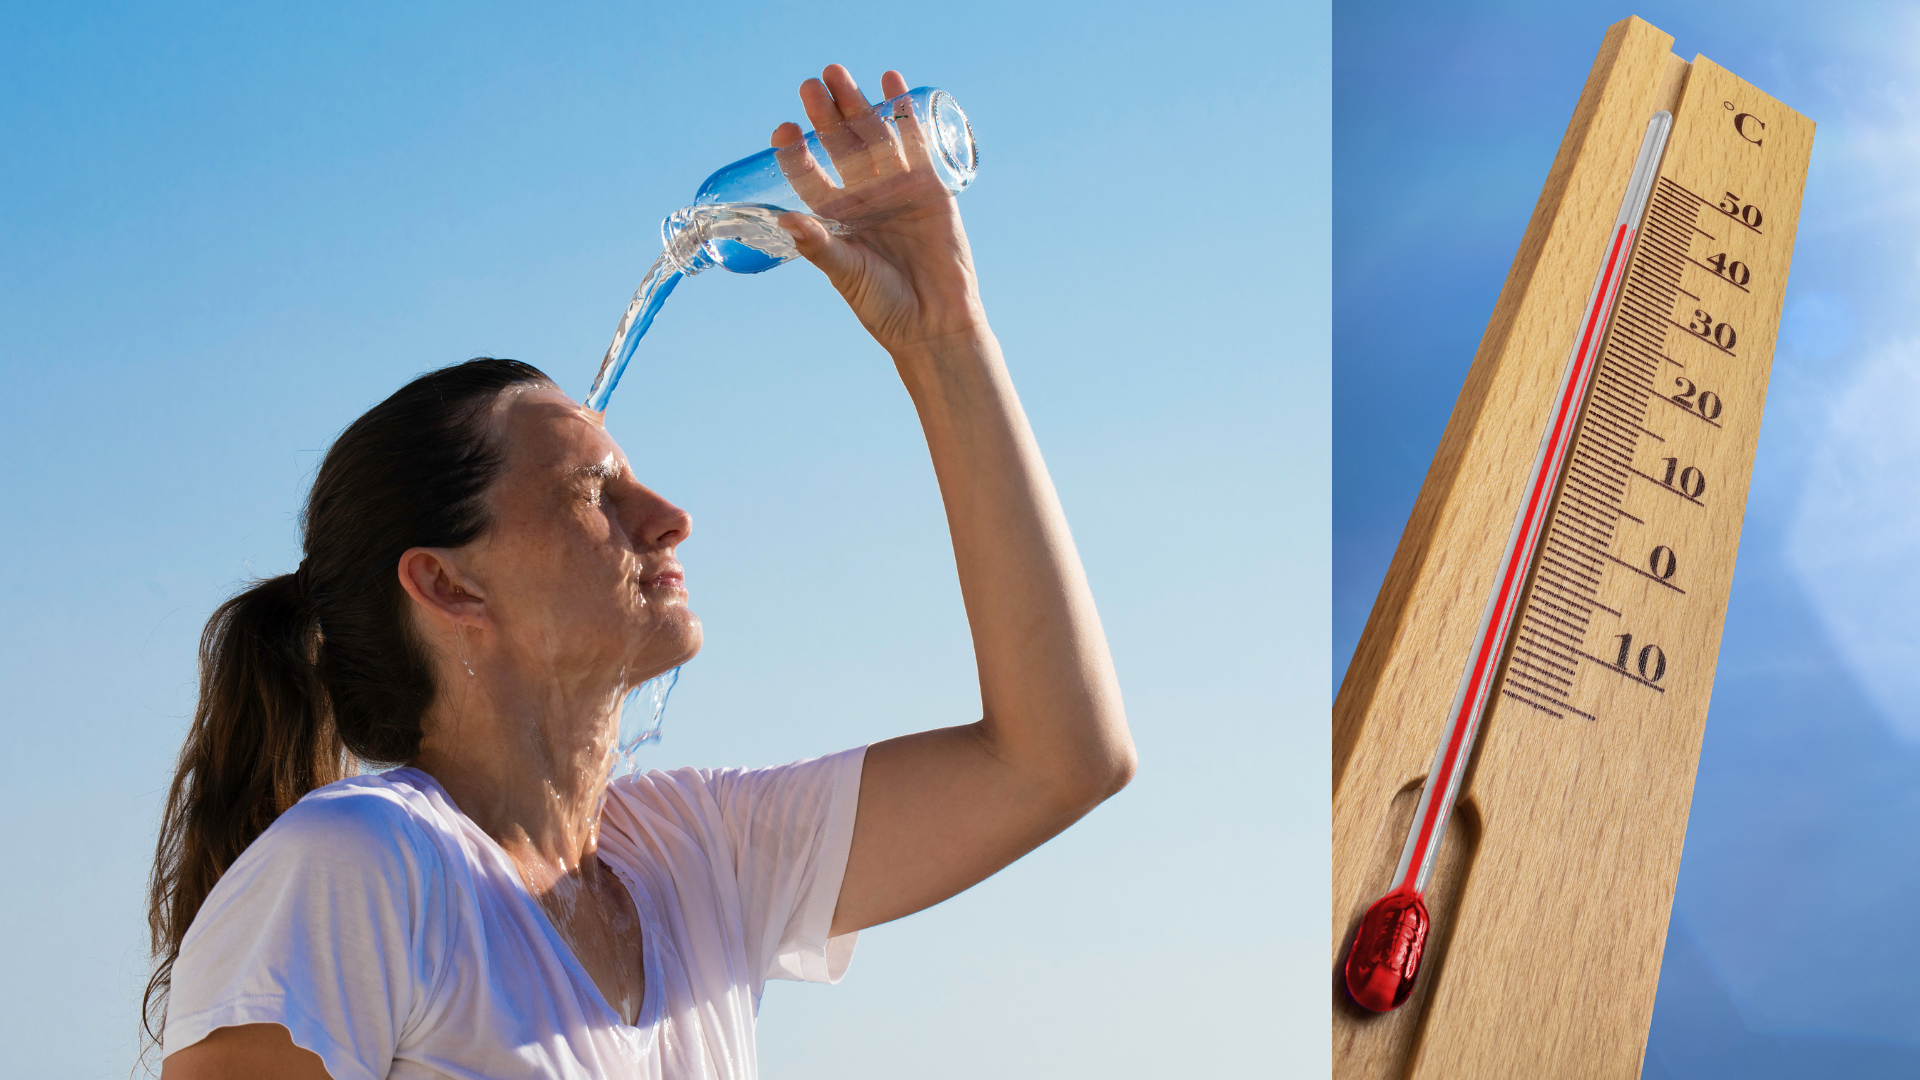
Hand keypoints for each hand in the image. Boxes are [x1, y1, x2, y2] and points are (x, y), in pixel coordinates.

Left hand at [771, 66, 988, 355]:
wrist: (935, 322)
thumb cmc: (883, 305)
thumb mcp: (845, 273)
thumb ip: (818, 245)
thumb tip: (784, 220)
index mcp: (835, 217)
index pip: (808, 174)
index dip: (795, 152)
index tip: (784, 131)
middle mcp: (862, 197)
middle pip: (839, 145)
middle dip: (825, 114)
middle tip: (811, 85)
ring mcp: (895, 187)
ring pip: (872, 137)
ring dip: (858, 104)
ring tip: (838, 74)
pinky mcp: (929, 186)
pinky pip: (914, 142)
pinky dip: (904, 112)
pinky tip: (891, 82)